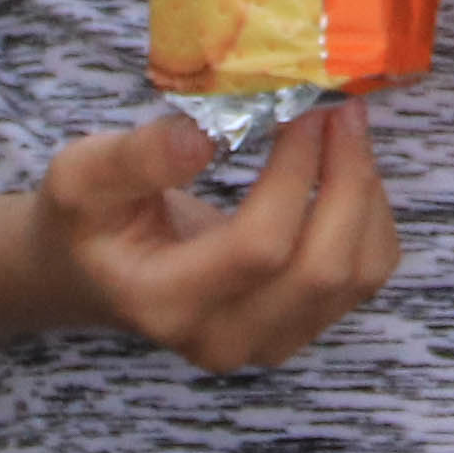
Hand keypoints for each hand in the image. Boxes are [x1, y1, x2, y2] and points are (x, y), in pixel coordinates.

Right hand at [22, 106, 395, 371]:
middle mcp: (222, 339)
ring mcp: (266, 343)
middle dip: (347, 179)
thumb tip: (205, 133)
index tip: (298, 109)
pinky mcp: (298, 330)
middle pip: (321, 270)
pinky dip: (370, 218)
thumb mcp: (83, 175)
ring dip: (366, 195)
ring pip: (356, 275)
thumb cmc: (87, 220)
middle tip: (340, 109)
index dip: (295, 173)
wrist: (95, 274)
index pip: (258, 248)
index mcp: (166, 302)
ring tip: (345, 131)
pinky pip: (364, 276)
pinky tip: (343, 173)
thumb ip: (137, 157)